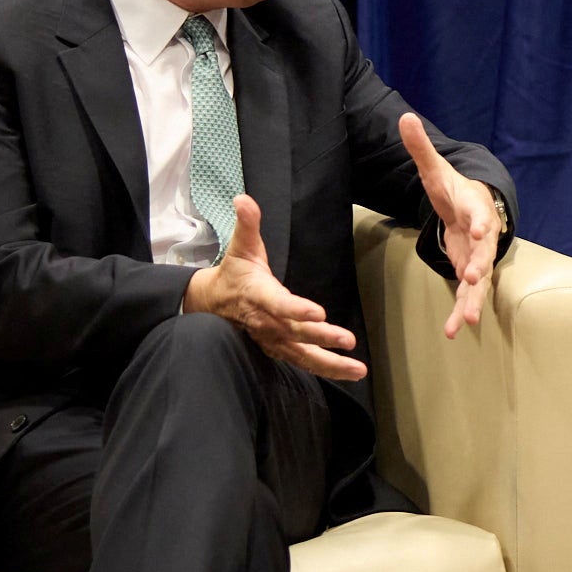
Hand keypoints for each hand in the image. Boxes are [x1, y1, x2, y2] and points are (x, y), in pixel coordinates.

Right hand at [183, 195, 365, 381]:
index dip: (297, 310)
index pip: (279, 305)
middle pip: (297, 334)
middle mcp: (268, 323)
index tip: (318, 313)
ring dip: (331, 364)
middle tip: (347, 341)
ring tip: (359, 370)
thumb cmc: (234, 273)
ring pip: (303, 356)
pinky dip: (327, 370)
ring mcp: (274, 340)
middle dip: (322, 338)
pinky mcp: (280, 350)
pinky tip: (350, 373)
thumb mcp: (240, 247)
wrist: (212, 304)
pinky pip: (304, 362)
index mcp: (260, 296)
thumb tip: (243, 198)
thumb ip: (246, 224)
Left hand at [400, 112, 502, 337]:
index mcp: (475, 209)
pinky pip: (468, 295)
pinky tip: (454, 331)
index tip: (479, 232)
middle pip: (485, 253)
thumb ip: (421, 147)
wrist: (473, 207)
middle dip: (480, 267)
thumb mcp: (434, 169)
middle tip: (473, 279)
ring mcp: (479, 258)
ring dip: (473, 300)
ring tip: (467, 320)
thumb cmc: (454, 189)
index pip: (480, 214)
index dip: (481, 223)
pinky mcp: (471, 273)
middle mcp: (482, 236)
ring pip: (480, 281)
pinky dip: (462, 311)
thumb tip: (404, 117)